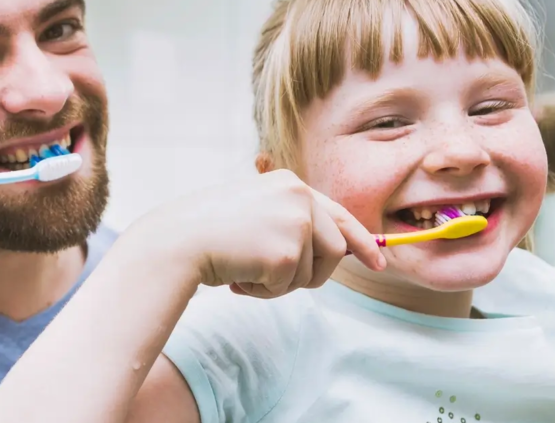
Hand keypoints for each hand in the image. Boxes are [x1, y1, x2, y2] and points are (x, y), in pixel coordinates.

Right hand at [127, 169, 385, 298]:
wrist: (177, 241)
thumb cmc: (207, 231)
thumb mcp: (253, 212)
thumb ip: (288, 222)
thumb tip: (327, 251)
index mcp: (290, 184)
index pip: (338, 215)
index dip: (362, 241)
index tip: (378, 263)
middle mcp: (299, 196)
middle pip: (335, 249)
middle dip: (314, 274)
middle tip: (275, 282)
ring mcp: (296, 223)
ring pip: (317, 272)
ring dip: (285, 284)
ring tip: (248, 273)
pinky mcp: (287, 252)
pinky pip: (291, 287)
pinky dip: (265, 291)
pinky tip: (239, 278)